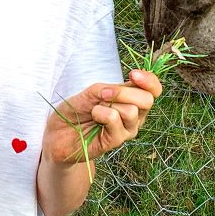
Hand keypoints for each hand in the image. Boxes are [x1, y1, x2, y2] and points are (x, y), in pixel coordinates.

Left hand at [41, 70, 162, 166]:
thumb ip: (110, 88)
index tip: (133, 74)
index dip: (149, 80)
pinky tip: (93, 117)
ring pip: (131, 111)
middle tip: (103, 94)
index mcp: (133, 100)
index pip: (154, 89)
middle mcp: (135, 116)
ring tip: (95, 109)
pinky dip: (100, 113)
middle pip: (147, 100)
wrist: (60, 131)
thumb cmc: (78, 109)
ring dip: (109, 104)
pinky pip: (114, 119)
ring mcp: (127, 130)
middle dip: (123, 92)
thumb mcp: (94, 90)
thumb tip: (117, 90)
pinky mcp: (115, 141)